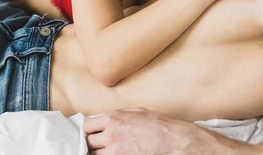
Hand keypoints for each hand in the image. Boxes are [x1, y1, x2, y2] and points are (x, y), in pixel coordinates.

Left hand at [84, 108, 239, 154]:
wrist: (175, 142)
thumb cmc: (159, 126)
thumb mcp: (137, 112)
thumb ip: (117, 115)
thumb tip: (103, 120)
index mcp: (113, 119)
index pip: (87, 126)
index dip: (88, 131)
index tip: (92, 134)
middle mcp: (111, 135)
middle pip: (88, 143)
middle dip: (93, 144)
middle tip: (99, 145)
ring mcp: (116, 152)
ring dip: (100, 154)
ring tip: (111, 151)